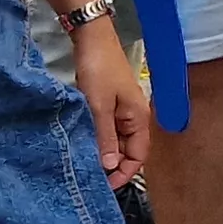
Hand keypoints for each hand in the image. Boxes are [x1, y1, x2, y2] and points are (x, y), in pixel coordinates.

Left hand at [71, 19, 151, 187]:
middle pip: (127, 152)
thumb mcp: (99, 106)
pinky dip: (97, 140)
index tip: (104, 185)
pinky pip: (107, 131)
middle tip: (89, 177)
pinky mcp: (109, 106)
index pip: (138, 157)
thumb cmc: (99, 70)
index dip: (124, 173)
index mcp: (139, 119)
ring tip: (84, 163)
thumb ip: (105, 137)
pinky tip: (83, 144)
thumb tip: (110, 167)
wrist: (92, 38)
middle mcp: (134, 118)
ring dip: (103, 153)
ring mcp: (121, 112)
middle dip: (111, 166)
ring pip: (115, 142)